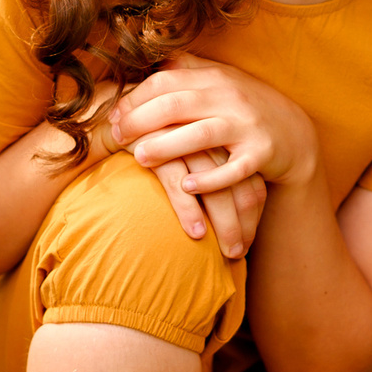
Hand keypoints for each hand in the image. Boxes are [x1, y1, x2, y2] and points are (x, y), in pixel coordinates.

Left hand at [112, 52, 320, 196]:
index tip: (113, 114)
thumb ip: (189, 69)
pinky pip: (234, 169)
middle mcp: (230, 98)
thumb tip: (150, 58)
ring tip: (139, 158)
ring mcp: (247, 126)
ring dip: (168, 146)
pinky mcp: (262, 154)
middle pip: (178, 104)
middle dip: (142, 120)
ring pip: (202, 134)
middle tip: (116, 136)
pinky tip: (186, 186)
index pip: (167, 81)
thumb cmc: (246, 108)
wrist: (295, 134)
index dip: (136, 97)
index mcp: (215, 78)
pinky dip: (210, 179)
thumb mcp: (221, 81)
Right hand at [147, 148, 267, 260]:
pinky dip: (190, 211)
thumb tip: (236, 217)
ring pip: (216, 189)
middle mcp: (212, 138)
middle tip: (237, 253)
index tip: (247, 241)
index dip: (253, 215)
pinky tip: (196, 233)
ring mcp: (185, 141)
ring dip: (226, 225)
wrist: (117, 118)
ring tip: (226, 251)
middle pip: (241, 188)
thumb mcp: (191, 156)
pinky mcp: (157, 147)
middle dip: (243, 226)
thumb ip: (213, 174)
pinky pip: (178, 184)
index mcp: (224, 139)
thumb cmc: (159, 145)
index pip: (253, 182)